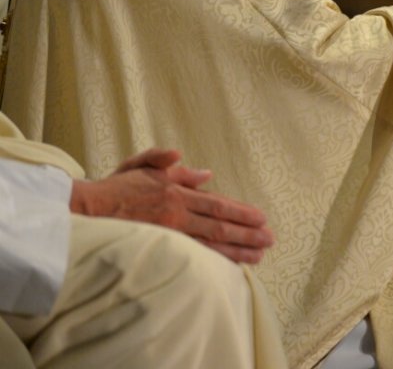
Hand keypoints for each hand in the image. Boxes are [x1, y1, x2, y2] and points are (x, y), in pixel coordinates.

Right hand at [71, 148, 274, 263]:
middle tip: (270, 240)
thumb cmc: (115, 187)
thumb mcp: (142, 164)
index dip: (242, 212)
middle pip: (220, 225)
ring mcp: (169, 233)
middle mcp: (177, 214)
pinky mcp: (159, 248)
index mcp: (177, 193)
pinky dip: (212, 261)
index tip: (262, 218)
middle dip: (247, 233)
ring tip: (258, 256)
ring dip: (237, 250)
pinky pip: (192, 257)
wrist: (85, 209)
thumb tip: (206, 172)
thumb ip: (170, 163)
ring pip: (210, 244)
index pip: (218, 204)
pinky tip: (227, 266)